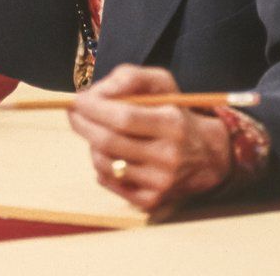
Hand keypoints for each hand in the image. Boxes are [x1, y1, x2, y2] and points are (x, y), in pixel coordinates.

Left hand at [68, 65, 231, 210]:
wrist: (207, 155)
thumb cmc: (175, 111)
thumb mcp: (161, 83)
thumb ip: (130, 77)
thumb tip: (98, 92)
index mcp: (171, 123)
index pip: (124, 118)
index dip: (94, 109)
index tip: (77, 100)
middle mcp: (168, 156)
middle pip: (110, 142)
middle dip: (83, 125)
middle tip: (72, 113)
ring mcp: (159, 182)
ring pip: (106, 164)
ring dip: (91, 144)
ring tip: (95, 132)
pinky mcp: (152, 201)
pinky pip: (111, 183)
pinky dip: (101, 166)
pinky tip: (108, 153)